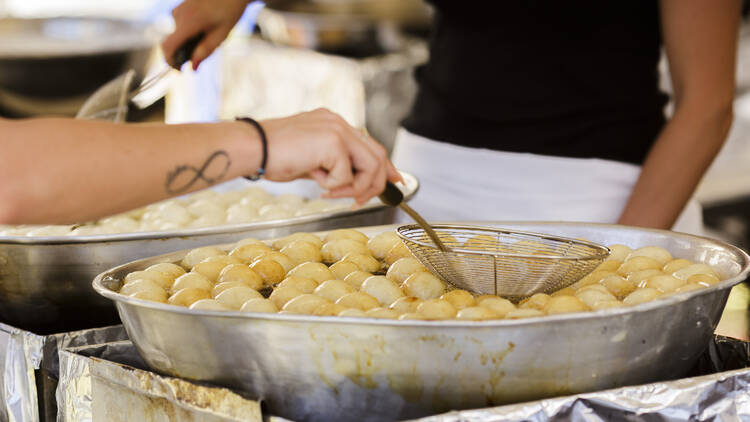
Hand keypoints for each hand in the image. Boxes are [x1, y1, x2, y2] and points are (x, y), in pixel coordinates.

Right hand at [162, 0, 248, 69]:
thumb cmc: (229, 12)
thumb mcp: (221, 35)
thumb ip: (205, 51)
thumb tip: (193, 67)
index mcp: (189, 23)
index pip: (168, 46)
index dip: (170, 61)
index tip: (180, 70)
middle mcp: (178, 15)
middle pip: (172, 42)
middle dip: (183, 52)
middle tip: (201, 53)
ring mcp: (178, 9)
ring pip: (176, 35)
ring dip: (188, 42)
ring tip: (208, 37)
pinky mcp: (180, 7)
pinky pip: (179, 27)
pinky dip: (188, 33)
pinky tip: (204, 29)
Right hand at [259, 109, 402, 205]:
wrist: (252, 149)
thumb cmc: (272, 157)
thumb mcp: (311, 162)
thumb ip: (332, 167)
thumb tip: (351, 183)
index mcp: (333, 123)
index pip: (370, 144)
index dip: (386, 166)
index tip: (395, 181)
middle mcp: (338, 122)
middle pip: (377, 154)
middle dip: (374, 183)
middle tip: (359, 201)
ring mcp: (337, 129)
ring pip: (370, 165)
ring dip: (355, 187)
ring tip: (331, 193)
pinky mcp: (332, 141)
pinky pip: (347, 174)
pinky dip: (334, 186)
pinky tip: (316, 182)